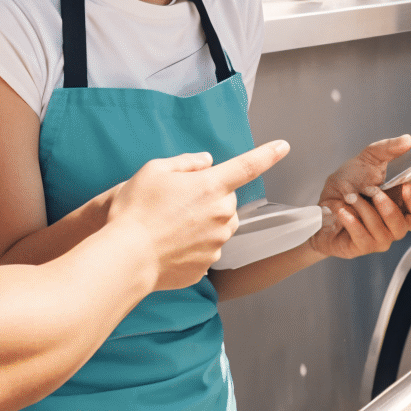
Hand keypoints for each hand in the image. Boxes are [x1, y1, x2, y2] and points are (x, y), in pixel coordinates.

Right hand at [105, 141, 289, 290]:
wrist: (127, 257)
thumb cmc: (136, 210)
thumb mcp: (154, 170)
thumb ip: (186, 162)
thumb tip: (207, 161)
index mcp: (211, 186)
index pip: (247, 166)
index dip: (268, 154)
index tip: (283, 146)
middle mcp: (221, 214)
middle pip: (227, 201)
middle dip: (211, 199)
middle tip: (178, 204)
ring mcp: (217, 242)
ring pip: (221, 227)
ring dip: (206, 223)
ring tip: (172, 227)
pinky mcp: (208, 264)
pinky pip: (208, 250)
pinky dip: (194, 246)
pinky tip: (171, 246)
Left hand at [311, 135, 410, 259]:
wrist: (318, 211)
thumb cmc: (346, 186)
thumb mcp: (365, 161)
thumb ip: (386, 150)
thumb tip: (407, 140)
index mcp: (404, 197)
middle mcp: (399, 218)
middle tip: (403, 187)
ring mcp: (383, 235)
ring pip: (392, 227)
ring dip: (373, 210)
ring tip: (358, 195)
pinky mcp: (365, 246)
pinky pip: (366, 237)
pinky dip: (354, 220)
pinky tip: (344, 208)